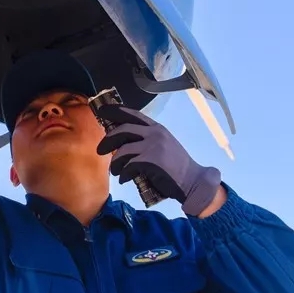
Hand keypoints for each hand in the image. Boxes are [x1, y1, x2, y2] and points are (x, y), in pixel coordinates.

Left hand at [95, 105, 221, 216]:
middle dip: (108, 140)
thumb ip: (145, 140)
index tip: (101, 111)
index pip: (132, 114)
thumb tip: (121, 143)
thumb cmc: (176, 167)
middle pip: (122, 130)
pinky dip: (123, 174)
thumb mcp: (162, 146)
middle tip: (100, 150)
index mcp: (156, 128)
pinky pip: (128, 166)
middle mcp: (154, 133)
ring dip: (115, 163)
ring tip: (115, 171)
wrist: (193, 181)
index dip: (115, 111)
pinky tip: (124, 179)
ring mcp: (153, 146)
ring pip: (123, 150)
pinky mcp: (151, 160)